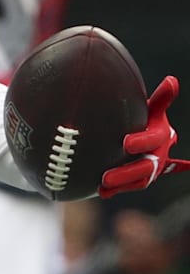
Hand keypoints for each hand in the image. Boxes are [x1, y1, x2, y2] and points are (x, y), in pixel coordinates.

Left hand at [99, 76, 189, 197]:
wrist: (141, 136)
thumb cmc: (144, 117)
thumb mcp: (151, 108)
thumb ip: (161, 99)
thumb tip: (172, 81)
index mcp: (161, 134)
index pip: (154, 139)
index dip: (142, 142)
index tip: (125, 143)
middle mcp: (159, 154)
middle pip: (146, 166)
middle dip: (127, 172)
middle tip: (106, 176)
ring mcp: (150, 168)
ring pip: (139, 180)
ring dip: (122, 184)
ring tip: (103, 184)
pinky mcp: (138, 178)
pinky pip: (129, 187)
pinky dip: (116, 191)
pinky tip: (101, 193)